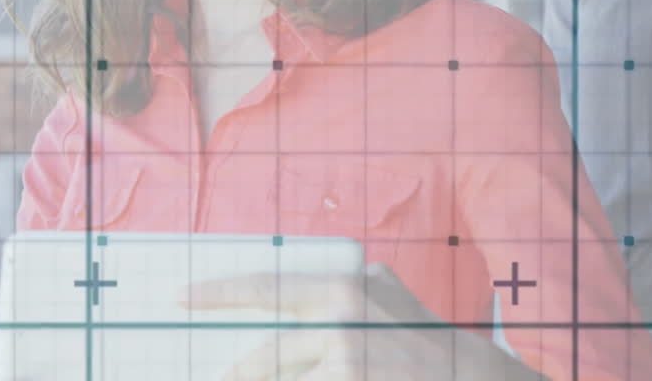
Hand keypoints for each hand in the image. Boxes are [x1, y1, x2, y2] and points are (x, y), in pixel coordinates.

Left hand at [179, 262, 544, 380]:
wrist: (473, 378)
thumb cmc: (425, 333)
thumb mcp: (386, 289)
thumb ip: (342, 281)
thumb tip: (289, 284)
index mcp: (340, 290)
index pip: (263, 288)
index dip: (216, 293)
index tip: (178, 296)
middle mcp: (338, 326)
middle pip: (262, 359)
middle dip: (236, 375)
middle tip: (218, 376)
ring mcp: (346, 366)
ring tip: (259, 378)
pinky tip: (314, 380)